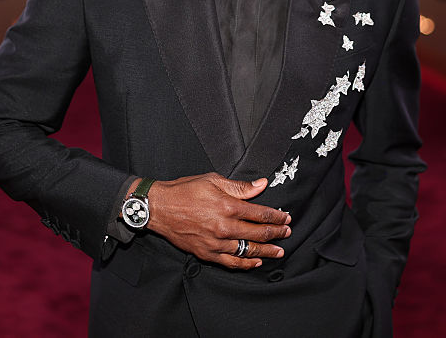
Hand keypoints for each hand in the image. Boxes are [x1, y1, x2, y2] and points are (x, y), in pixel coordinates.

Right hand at [144, 173, 291, 269]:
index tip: (285, 218)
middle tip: (287, 233)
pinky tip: (255, 262)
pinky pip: (231, 262)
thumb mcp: (213, 180)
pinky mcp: (206, 253)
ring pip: (247, 250)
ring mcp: (215, 243)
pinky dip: (245, 263)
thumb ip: (239, 187)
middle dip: (276, 234)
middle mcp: (224, 227)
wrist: (159, 208)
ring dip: (266, 251)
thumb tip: (261, 185)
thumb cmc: (184, 191)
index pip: (260, 214)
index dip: (276, 217)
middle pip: (258, 233)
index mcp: (227, 206)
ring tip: (278, 251)